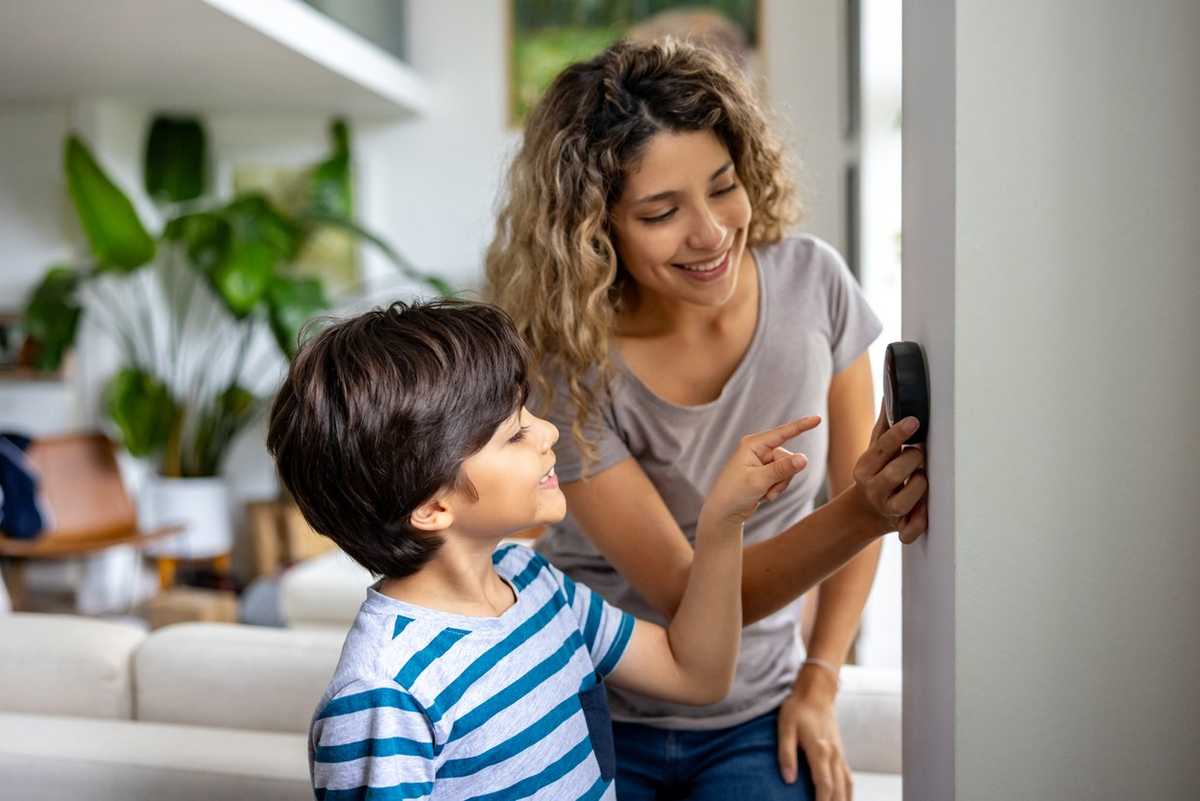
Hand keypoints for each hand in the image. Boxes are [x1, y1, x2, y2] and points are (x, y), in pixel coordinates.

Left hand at [702, 416, 820, 526]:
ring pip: (788, 470)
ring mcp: (762, 461)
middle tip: (767, 489)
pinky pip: (783, 478)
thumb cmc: (735, 493)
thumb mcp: (759, 481)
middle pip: (788, 458)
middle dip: (783, 476)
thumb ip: (783, 469)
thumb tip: (805, 458)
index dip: (802, 426)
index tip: (818, 418)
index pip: (782, 433)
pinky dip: (776, 489)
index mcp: (753, 444)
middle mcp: (758, 450)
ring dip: (780, 485)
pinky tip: (762, 495)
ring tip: (763, 493)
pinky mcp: (765, 473)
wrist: (724, 512)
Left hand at [777, 674, 852, 800]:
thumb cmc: (797, 709)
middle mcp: (834, 754)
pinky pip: (848, 778)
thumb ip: (786, 754)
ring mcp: (840, 754)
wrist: (816, 693)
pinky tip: (843, 800)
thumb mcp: (785, 727)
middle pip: (838, 789)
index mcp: (820, 749)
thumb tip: (788, 779)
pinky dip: (848, 792)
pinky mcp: (840, 753)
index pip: (824, 784)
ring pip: (847, 785)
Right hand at [849, 401, 927, 542]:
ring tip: (922, 478)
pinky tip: (924, 511)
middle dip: (913, 460)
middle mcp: (873, 488)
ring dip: (919, 486)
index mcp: (865, 467)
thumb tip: (891, 392)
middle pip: (896, 473)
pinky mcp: (898, 526)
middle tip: (919, 454)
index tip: (914, 420)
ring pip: (906, 500)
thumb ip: (884, 426)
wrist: (865, 511)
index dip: (899, 433)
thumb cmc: (877, 473)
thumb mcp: (875, 451)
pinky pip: (910, 530)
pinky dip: (919, 523)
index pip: (883, 448)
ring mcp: (887, 509)